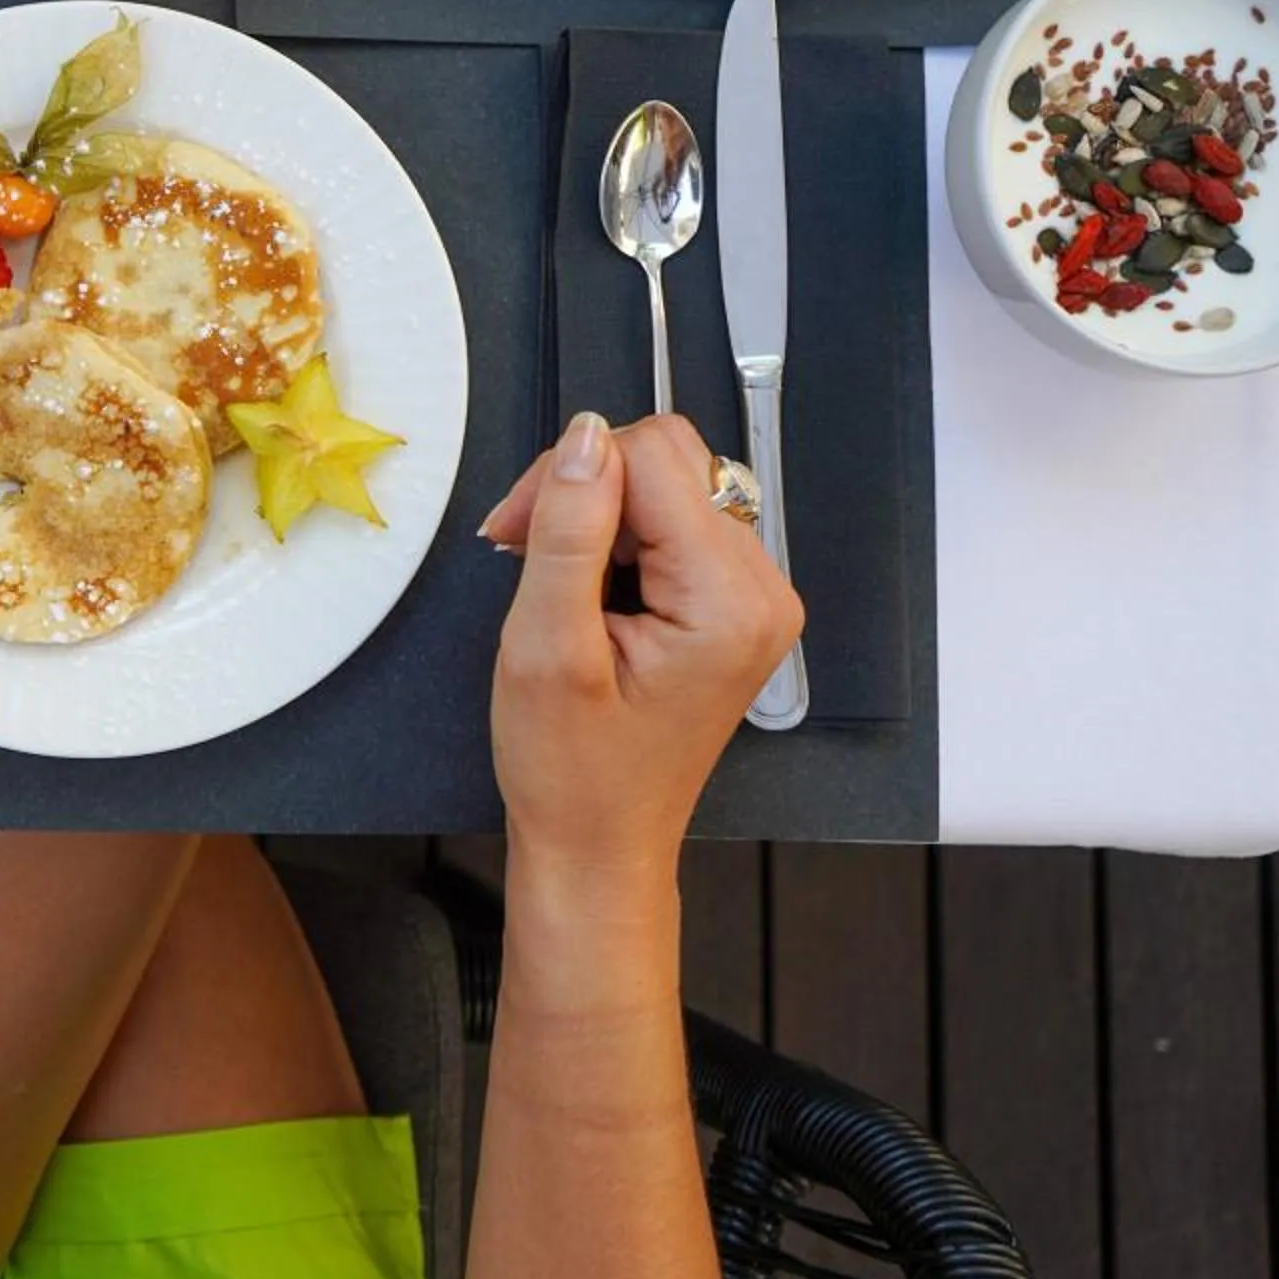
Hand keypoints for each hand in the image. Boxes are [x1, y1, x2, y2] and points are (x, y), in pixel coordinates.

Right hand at [479, 413, 803, 889]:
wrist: (599, 843)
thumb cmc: (573, 772)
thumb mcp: (547, 646)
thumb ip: (569, 530)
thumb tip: (585, 435)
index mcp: (728, 600)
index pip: (652, 457)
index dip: (568, 478)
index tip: (516, 532)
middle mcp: (761, 589)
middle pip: (668, 460)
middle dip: (585, 491)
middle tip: (528, 553)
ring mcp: (754, 595)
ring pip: (668, 483)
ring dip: (598, 516)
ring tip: (557, 585)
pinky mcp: (733, 602)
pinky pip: (675, 522)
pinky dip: (619, 540)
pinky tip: (588, 592)